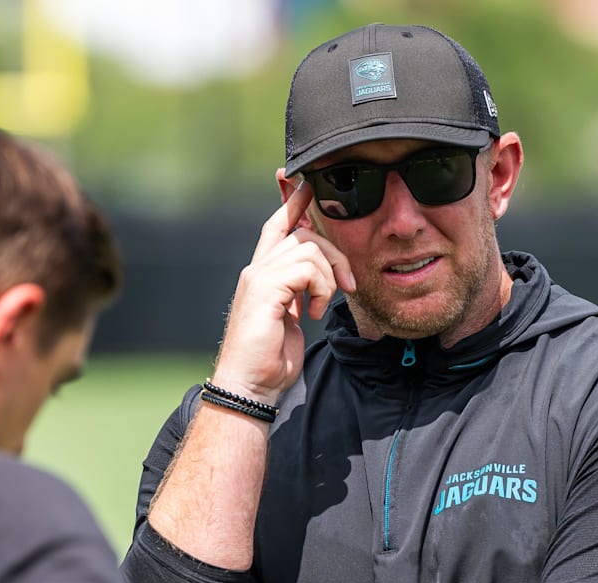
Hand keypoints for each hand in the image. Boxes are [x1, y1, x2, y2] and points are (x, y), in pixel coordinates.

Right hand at [212, 181, 354, 403]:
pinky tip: (313, 312)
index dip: (292, 201)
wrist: (249, 386)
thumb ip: (299, 293)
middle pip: (301, 231)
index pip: (277, 225)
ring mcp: (258, 278)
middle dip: (333, 250)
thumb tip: (319, 282)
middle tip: (348, 282)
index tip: (304, 181)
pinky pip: (306, 267)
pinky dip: (320, 287)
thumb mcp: (290, 318)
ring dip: (329, 274)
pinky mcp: (265, 290)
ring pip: (308, 247)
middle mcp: (257, 269)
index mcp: (262, 274)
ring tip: (325, 302)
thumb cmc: (269, 359)